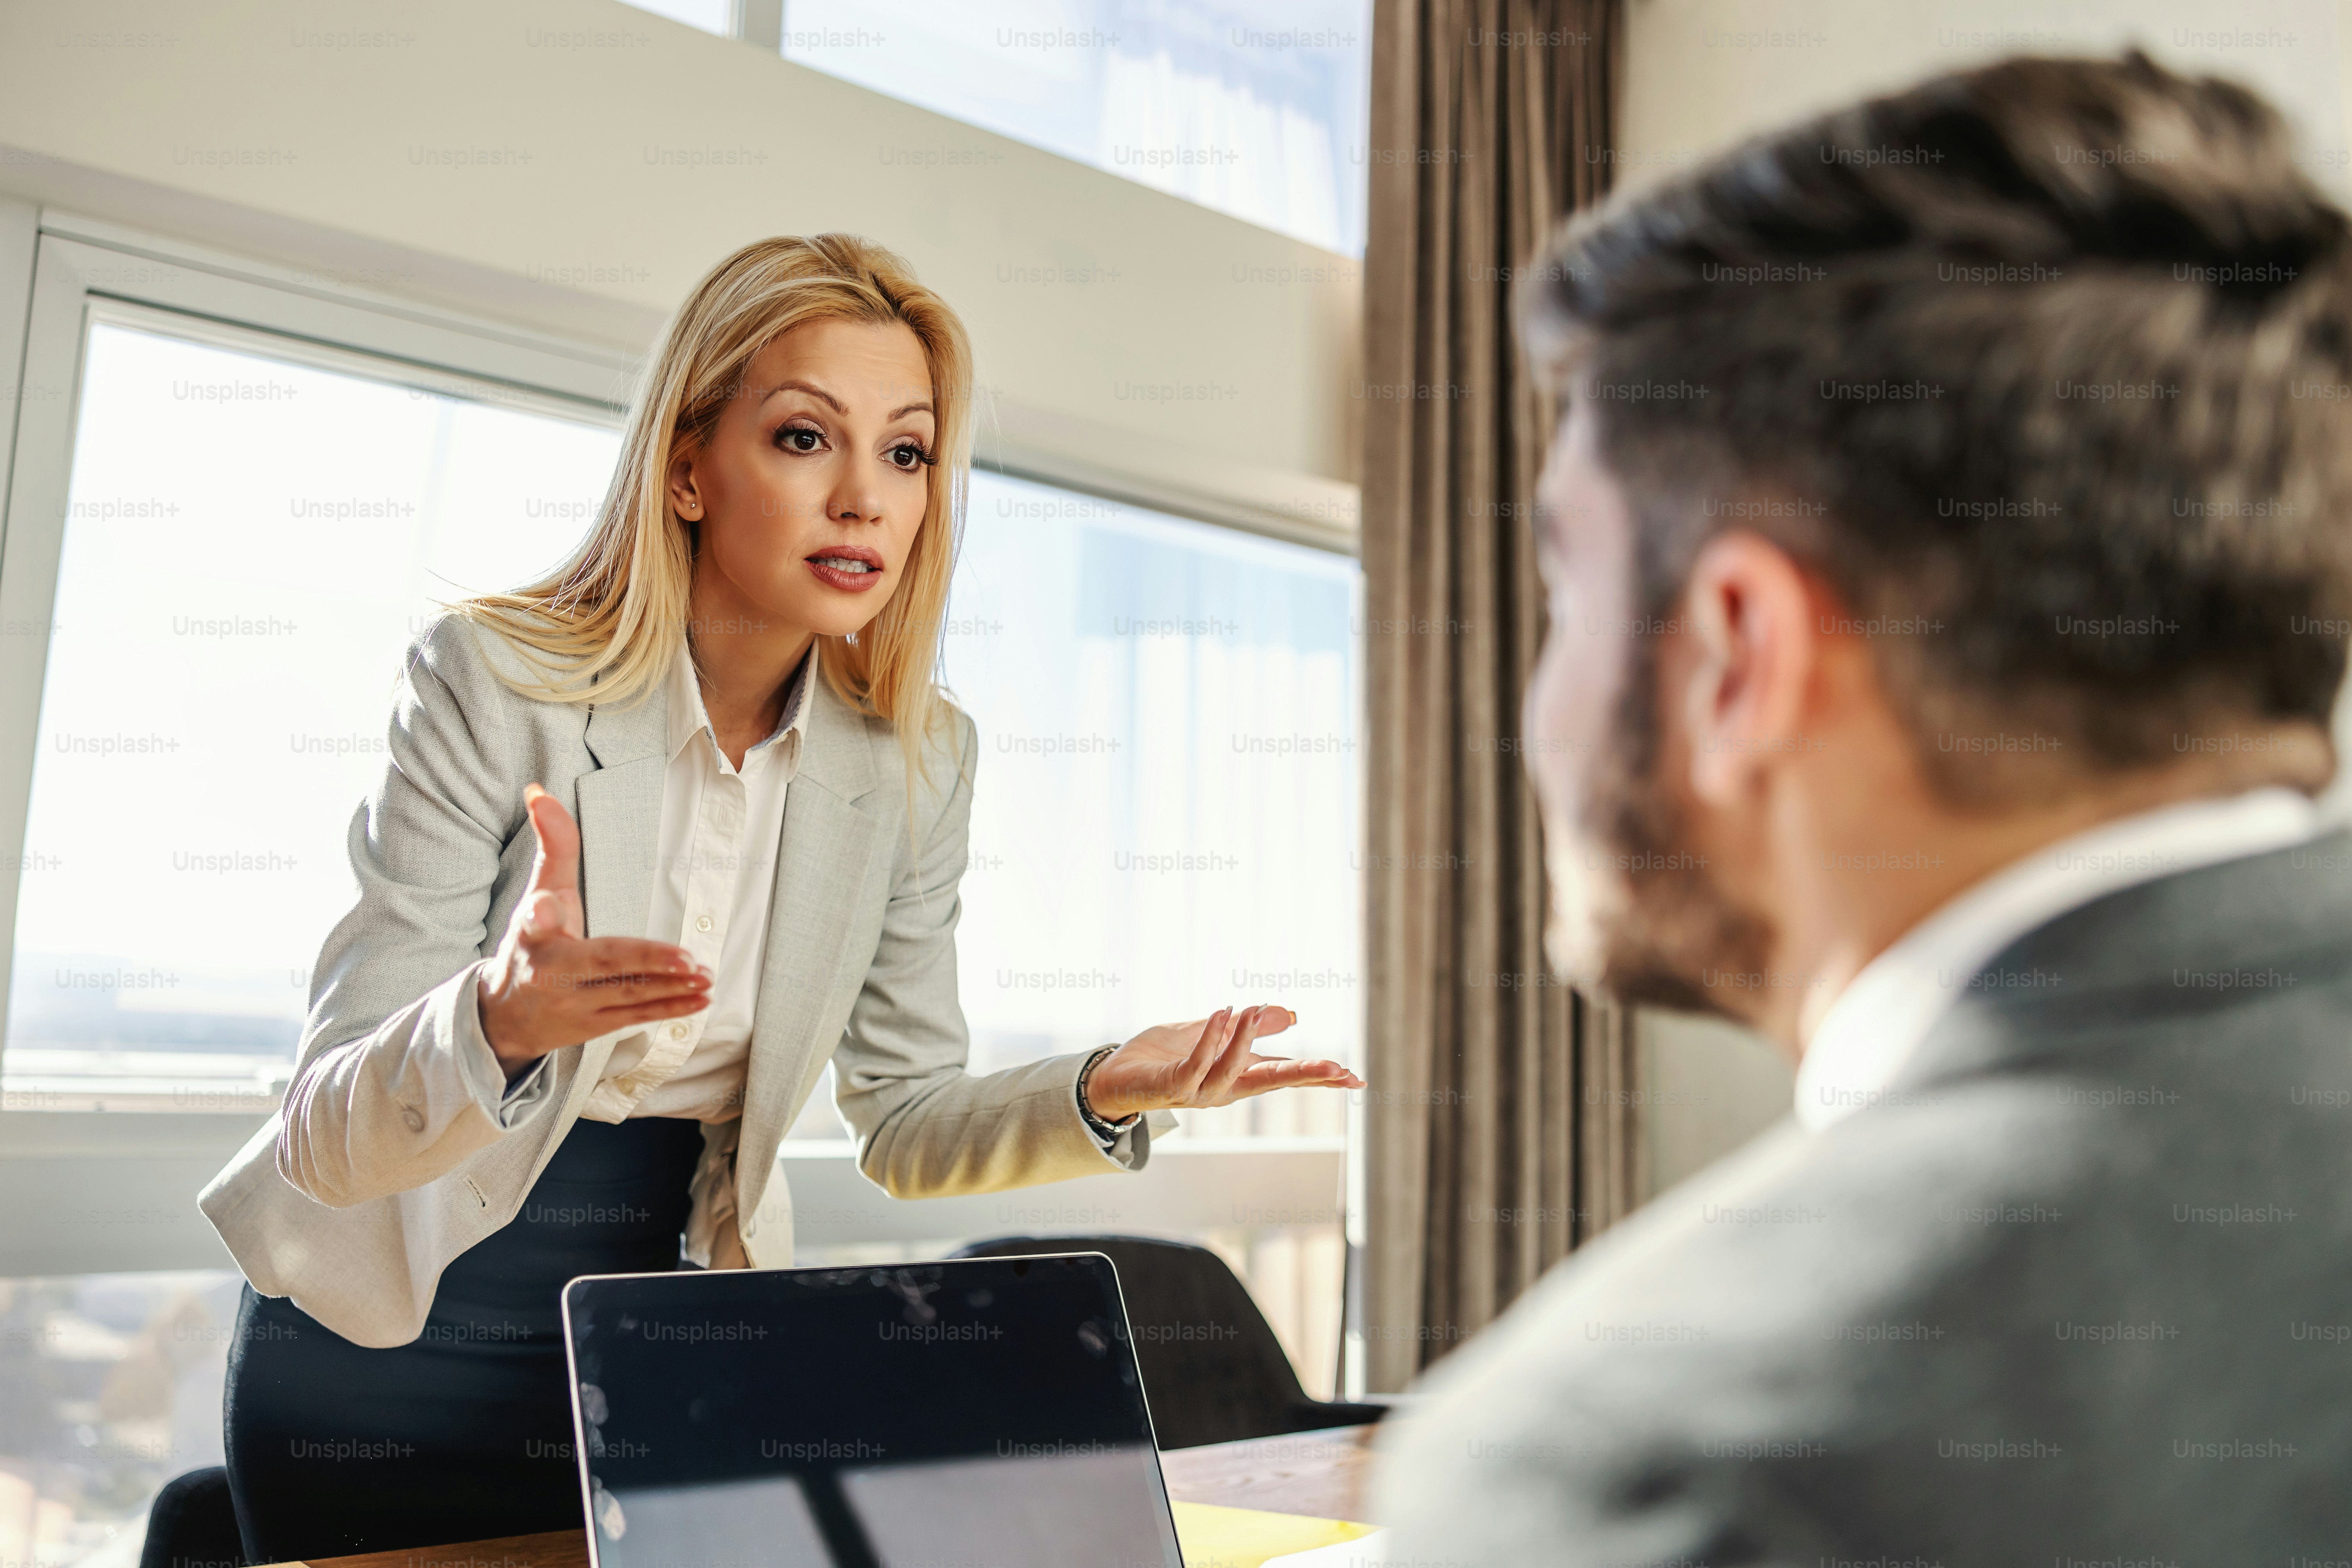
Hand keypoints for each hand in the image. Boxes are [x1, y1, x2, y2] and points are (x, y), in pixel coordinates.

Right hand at [476, 784, 711, 1080]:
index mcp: (534, 937)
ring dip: (670, 987)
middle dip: (645, 962)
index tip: (542, 909)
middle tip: (686, 958)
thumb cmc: (531, 945)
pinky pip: (636, 1016)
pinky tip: (702, 999)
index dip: (540, 912)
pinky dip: (670, 1009)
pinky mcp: (596, 1025)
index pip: (536, 919)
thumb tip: (540, 791)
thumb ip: (551, 846)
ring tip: (704, 974)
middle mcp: (551, 974)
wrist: (505, 1016)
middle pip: (601, 964)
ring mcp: (575, 1005)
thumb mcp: (536, 894)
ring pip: (627, 996)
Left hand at [1082, 1005, 1364, 1122]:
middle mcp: (1225, 1089)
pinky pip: (1198, 1061)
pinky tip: (1224, 1012)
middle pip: (1273, 1081)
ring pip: (1232, 1069)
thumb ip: (1248, 1027)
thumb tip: (1290, 1015)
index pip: (1286, 1075)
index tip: (1355, 1077)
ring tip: (1255, 1008)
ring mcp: (1200, 1091)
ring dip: (1246, 1038)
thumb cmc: (1163, 1057)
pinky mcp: (1174, 1085)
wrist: (1114, 1076)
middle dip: (1305, 1075)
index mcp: (1238, 1077)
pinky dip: (1212, 1037)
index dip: (1319, 1076)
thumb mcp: (1210, 1033)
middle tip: (1339, 1069)